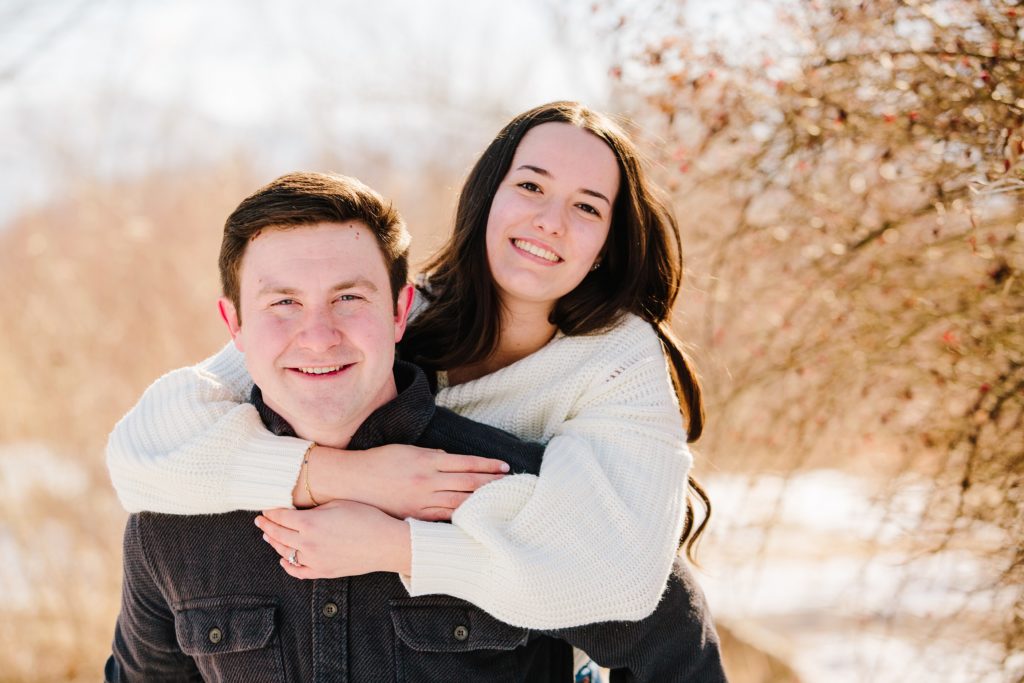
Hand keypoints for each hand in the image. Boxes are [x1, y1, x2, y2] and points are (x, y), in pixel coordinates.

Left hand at [256, 501, 410, 578]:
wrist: (385, 544)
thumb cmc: (367, 518)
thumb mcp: (339, 504)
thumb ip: (315, 509)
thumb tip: (300, 513)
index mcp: (310, 523)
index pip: (281, 517)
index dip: (271, 512)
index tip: (265, 508)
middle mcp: (307, 543)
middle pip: (278, 534)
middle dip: (266, 526)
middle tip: (260, 520)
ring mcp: (314, 560)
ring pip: (285, 552)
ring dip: (274, 543)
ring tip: (268, 536)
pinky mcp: (323, 572)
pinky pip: (298, 571)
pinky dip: (288, 565)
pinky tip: (284, 559)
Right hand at [306, 444, 508, 520]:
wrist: (351, 482)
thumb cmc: (379, 463)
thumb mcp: (408, 452)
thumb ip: (432, 457)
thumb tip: (451, 461)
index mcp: (428, 461)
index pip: (467, 463)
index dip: (488, 466)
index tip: (505, 467)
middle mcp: (428, 481)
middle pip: (469, 484)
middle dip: (493, 485)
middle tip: (513, 485)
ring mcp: (422, 501)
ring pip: (459, 502)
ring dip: (482, 503)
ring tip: (501, 502)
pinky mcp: (414, 516)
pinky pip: (443, 517)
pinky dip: (461, 518)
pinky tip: (475, 519)